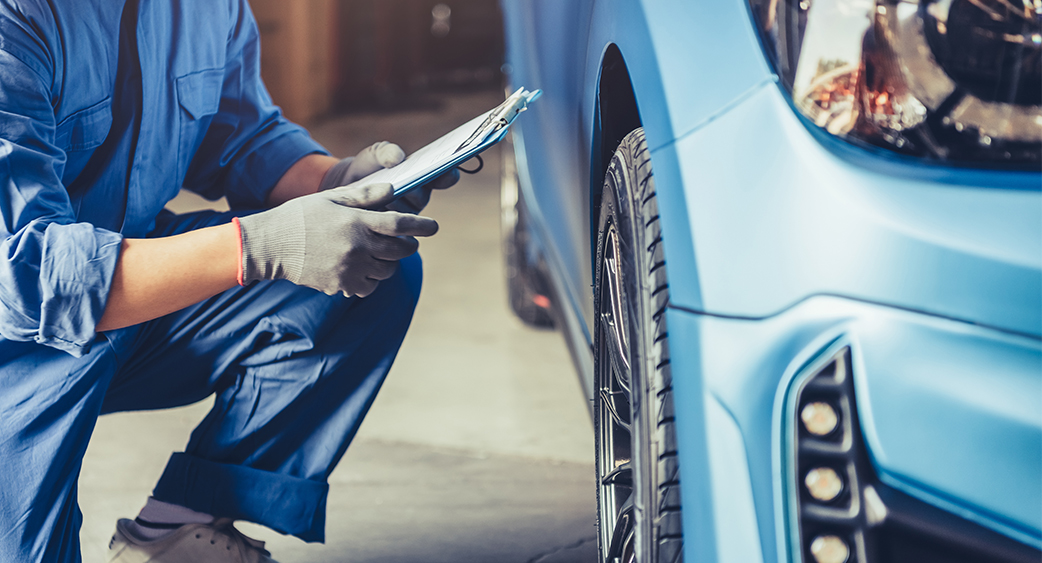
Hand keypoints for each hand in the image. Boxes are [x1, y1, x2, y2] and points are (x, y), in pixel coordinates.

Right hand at [237, 182, 437, 297]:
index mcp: (355, 221)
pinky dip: (372, 279)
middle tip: (407, 241)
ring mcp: (349, 268)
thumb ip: (365, 195)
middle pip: (400, 250)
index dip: (420, 225)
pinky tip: (363, 268)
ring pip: (387, 270)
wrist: (270, 246)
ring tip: (378, 253)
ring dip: (389, 262)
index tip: (433, 227)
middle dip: (409, 245)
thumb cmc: (301, 216)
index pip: (399, 223)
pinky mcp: (341, 285)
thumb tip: (394, 189)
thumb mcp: (331, 198)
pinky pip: (370, 286)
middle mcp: (356, 246)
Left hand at [319, 141, 458, 213]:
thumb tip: (398, 158)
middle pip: (422, 197)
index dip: (448, 176)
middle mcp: (417, 199)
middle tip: (406, 184)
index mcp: (422, 179)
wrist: (344, 187)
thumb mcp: (374, 155)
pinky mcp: (390, 230)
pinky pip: (392, 227)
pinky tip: (372, 208)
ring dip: (395, 204)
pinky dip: (382, 216)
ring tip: (380, 198)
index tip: (449, 172)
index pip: (443, 177)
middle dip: (413, 190)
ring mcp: (405, 216)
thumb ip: (386, 151)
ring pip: (406, 213)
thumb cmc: (366, 168)